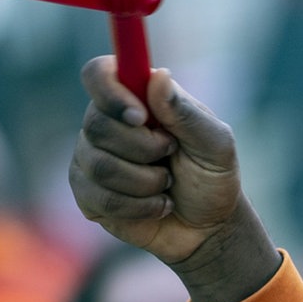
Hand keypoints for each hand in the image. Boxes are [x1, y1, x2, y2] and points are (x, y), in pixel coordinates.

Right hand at [70, 59, 280, 301]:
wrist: (208, 228)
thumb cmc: (213, 177)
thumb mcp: (215, 144)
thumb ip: (186, 112)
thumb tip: (158, 76)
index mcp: (136, 98)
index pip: (98, 74)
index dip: (110, 92)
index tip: (140, 116)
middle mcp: (107, 123)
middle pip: (97, 125)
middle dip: (144, 149)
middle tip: (171, 156)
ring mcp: (91, 157)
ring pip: (98, 165)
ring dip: (145, 182)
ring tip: (167, 185)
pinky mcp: (88, 193)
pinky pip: (98, 198)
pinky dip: (137, 207)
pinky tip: (156, 205)